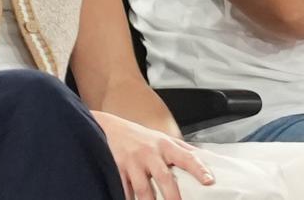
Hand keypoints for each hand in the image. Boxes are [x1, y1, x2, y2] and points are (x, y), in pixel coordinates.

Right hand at [93, 111, 214, 199]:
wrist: (108, 128)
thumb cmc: (141, 137)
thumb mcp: (163, 138)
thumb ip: (185, 150)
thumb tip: (212, 160)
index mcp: (165, 146)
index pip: (186, 156)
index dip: (198, 168)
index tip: (209, 181)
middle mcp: (149, 153)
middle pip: (164, 177)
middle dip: (172, 196)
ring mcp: (132, 162)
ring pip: (143, 188)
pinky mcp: (117, 169)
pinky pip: (124, 189)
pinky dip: (128, 198)